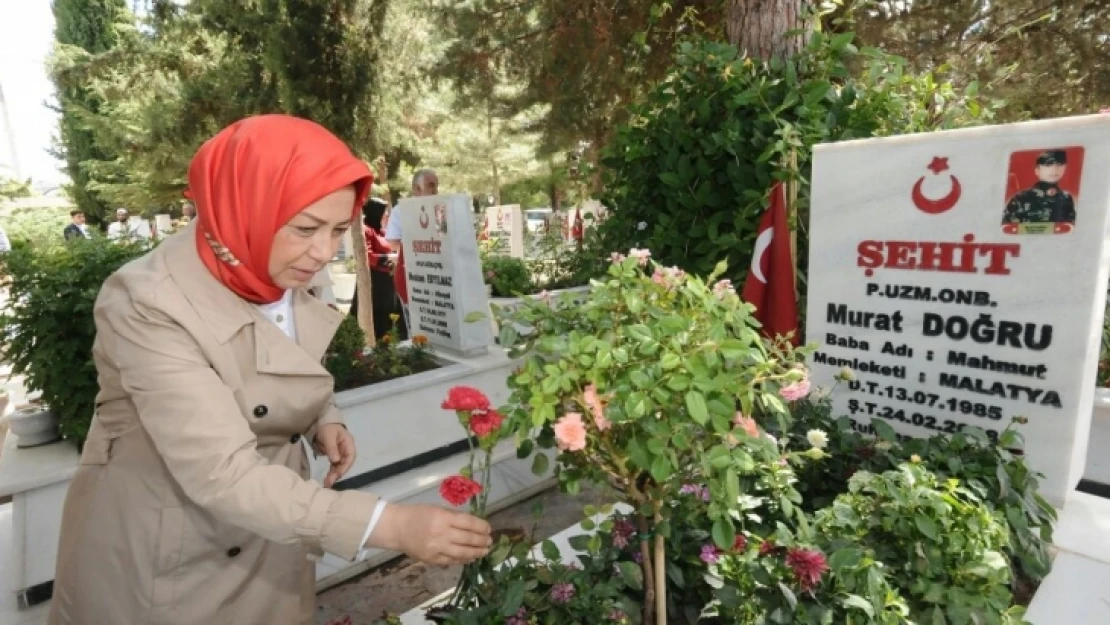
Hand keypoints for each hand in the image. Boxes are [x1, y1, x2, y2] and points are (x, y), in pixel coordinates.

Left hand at [314, 423, 355, 487]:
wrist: (319, 424)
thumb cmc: (327, 428)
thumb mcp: (329, 436)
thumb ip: (332, 448)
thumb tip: (335, 460)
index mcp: (349, 443)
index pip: (350, 456)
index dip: (345, 466)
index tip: (338, 474)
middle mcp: (346, 450)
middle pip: (345, 464)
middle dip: (338, 473)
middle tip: (329, 482)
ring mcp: (341, 454)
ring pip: (340, 466)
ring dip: (334, 475)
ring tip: (327, 484)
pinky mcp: (335, 457)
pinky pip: (334, 466)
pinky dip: (331, 473)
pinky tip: (327, 480)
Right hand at [372, 503, 491, 565]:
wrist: (397, 528)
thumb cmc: (418, 514)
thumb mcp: (438, 509)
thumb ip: (455, 518)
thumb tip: (474, 526)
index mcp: (443, 518)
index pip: (469, 523)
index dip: (482, 527)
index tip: (489, 529)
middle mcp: (441, 534)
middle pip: (468, 539)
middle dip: (482, 541)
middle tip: (490, 541)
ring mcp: (436, 549)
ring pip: (462, 553)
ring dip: (476, 553)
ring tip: (485, 551)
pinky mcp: (432, 560)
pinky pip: (452, 561)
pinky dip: (463, 559)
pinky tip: (470, 557)